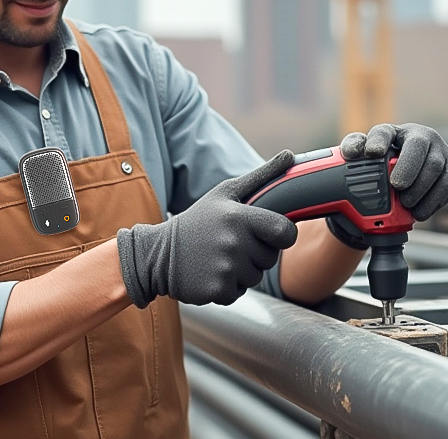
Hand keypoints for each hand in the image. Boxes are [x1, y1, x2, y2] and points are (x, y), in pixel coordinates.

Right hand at [117, 151, 298, 307]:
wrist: (157, 253)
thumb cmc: (198, 221)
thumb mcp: (224, 193)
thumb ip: (261, 177)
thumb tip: (289, 155)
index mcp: (238, 216)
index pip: (285, 232)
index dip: (282, 235)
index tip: (268, 234)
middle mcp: (234, 243)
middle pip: (270, 257)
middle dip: (255, 253)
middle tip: (229, 244)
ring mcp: (225, 268)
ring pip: (255, 277)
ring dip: (241, 271)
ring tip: (217, 258)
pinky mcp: (217, 290)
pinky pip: (239, 292)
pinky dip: (227, 287)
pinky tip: (210, 273)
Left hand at [340, 123, 447, 220]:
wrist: (408, 168)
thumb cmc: (386, 157)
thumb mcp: (368, 149)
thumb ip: (355, 146)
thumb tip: (351, 153)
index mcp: (399, 131)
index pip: (387, 132)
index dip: (379, 141)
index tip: (372, 153)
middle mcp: (426, 139)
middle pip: (421, 151)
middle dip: (409, 171)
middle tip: (397, 187)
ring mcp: (442, 156)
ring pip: (439, 171)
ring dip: (422, 190)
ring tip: (407, 203)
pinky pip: (447, 188)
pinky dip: (432, 202)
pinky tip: (418, 212)